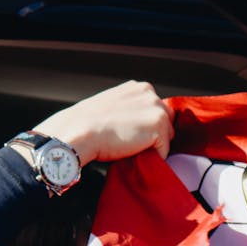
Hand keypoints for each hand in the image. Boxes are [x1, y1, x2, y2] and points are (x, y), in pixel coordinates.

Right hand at [33, 80, 173, 166]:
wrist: (80, 132)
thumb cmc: (87, 124)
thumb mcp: (112, 106)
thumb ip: (130, 109)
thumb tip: (138, 125)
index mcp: (139, 88)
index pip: (155, 111)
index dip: (144, 127)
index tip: (127, 132)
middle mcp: (151, 93)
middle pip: (165, 123)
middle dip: (152, 135)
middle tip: (127, 141)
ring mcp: (157, 109)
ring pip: (166, 137)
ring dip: (152, 146)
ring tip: (128, 146)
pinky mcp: (160, 127)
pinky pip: (164, 152)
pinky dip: (151, 158)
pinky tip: (131, 151)